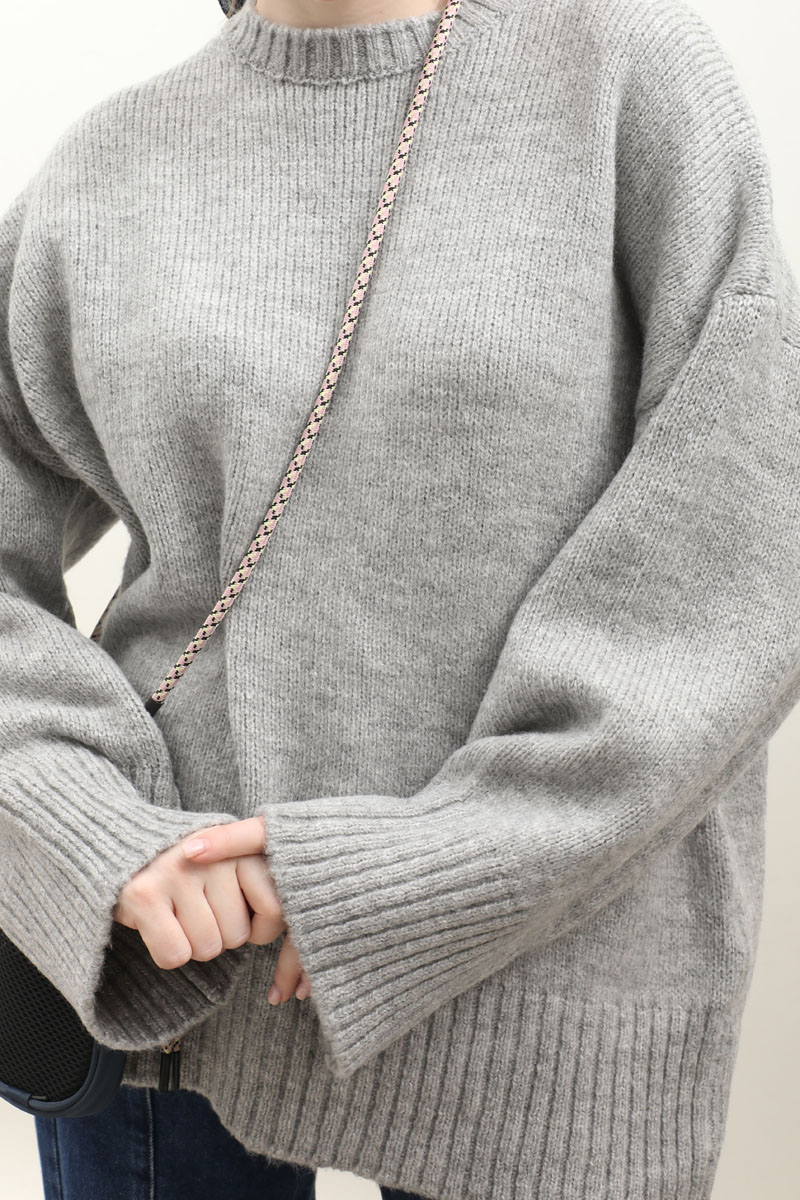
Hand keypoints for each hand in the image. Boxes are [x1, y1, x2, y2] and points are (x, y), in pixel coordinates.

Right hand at [112, 816, 284, 969]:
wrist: (124, 844)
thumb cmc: (190, 865)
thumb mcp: (231, 862)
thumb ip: (259, 886)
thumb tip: (291, 924)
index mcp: (241, 849)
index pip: (274, 910)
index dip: (259, 930)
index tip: (241, 917)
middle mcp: (213, 857)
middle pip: (236, 937)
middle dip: (218, 936)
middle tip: (197, 910)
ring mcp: (178, 873)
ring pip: (206, 948)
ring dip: (192, 945)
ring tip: (177, 913)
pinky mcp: (145, 895)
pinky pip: (175, 954)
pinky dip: (167, 952)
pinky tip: (159, 926)